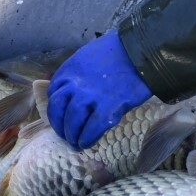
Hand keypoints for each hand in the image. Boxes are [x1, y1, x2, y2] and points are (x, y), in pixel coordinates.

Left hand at [47, 30, 151, 148]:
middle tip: (66, 135)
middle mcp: (75, 84)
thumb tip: (73, 94)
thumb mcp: (87, 57)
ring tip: (77, 143)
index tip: (62, 118)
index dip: (56, 111)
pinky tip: (87, 143)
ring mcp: (90, 96)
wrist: (141, 52)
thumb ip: (77, 76)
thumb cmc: (117, 52)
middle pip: (58, 111)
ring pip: (72, 122)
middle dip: (60, 127)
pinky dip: (87, 139)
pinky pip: (91, 129)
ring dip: (72, 136)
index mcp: (68, 70)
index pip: (53, 96)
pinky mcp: (108, 107)